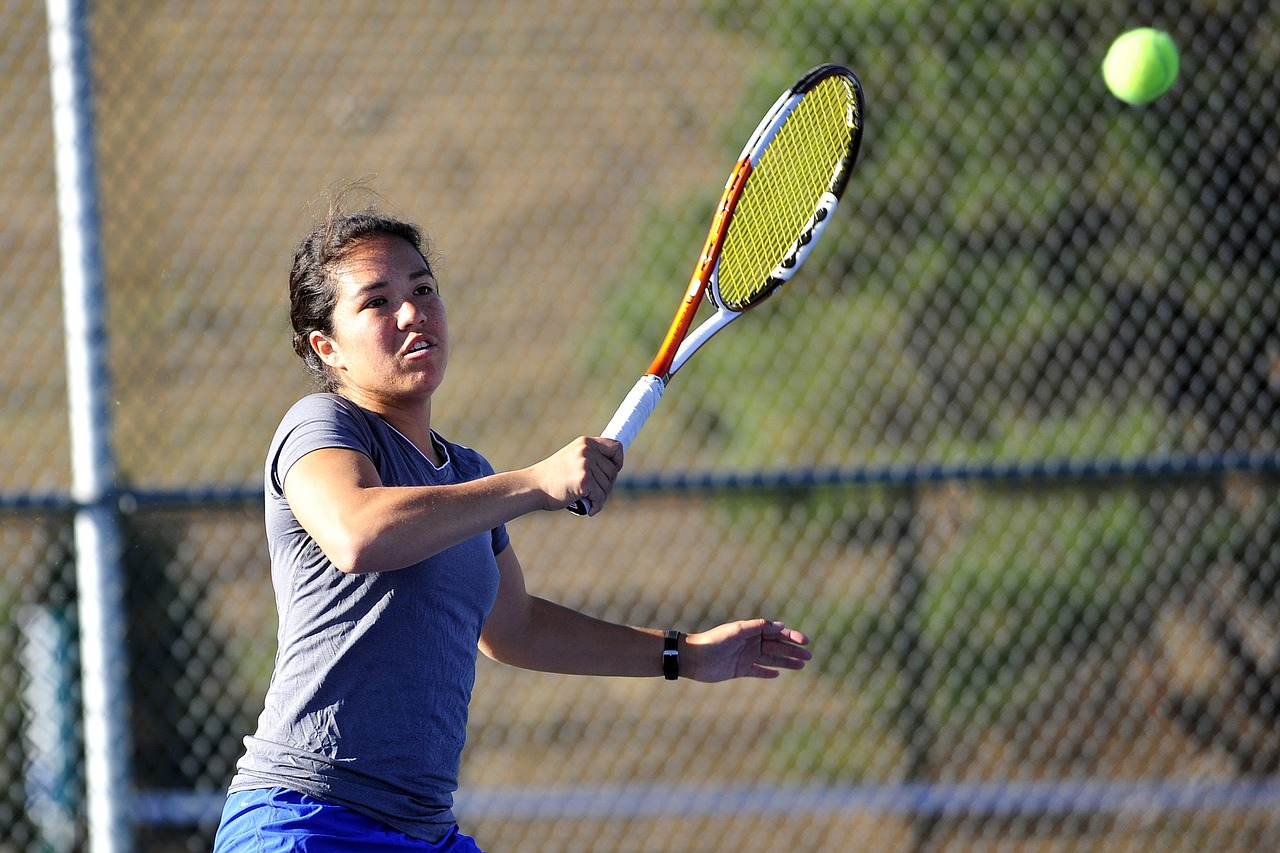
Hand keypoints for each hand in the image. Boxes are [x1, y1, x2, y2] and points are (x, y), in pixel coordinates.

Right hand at [530, 436, 622, 513]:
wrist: (533, 487)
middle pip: (613, 471)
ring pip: (607, 486)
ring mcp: (585, 464)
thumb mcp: (573, 458)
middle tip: (593, 492)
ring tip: (586, 498)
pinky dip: (596, 506)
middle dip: (606, 485)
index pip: (616, 447)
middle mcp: (586, 450)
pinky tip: (590, 509)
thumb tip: (615, 467)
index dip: (617, 462)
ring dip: (600, 497)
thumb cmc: (553, 477)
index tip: (610, 472)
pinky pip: (600, 497)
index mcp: (585, 442)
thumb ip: (591, 458)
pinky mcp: (584, 480)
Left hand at [684, 619, 810, 681]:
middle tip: (809, 656)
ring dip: (786, 662)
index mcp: (752, 631)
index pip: (776, 632)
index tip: (805, 641)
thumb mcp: (737, 631)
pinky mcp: (740, 669)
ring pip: (771, 659)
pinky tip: (777, 674)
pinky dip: (767, 672)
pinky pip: (758, 671)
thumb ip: (758, 627)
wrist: (694, 657)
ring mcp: (746, 657)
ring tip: (802, 665)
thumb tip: (781, 625)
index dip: (792, 636)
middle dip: (793, 651)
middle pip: (777, 647)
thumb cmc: (715, 641)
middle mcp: (751, 643)